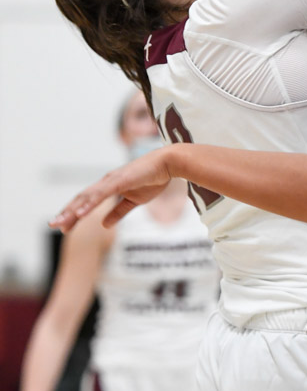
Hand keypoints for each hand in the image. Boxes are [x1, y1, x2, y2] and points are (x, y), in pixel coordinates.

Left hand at [50, 149, 173, 232]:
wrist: (168, 163)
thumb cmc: (153, 178)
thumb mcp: (134, 201)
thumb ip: (118, 211)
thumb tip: (104, 224)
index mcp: (109, 187)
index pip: (87, 202)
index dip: (74, 214)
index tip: (64, 227)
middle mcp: (106, 182)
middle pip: (82, 199)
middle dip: (67, 213)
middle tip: (53, 225)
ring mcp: (111, 180)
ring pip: (88, 197)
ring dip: (73, 210)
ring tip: (61, 222)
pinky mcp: (119, 180)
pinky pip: (101, 194)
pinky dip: (89, 204)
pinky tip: (80, 213)